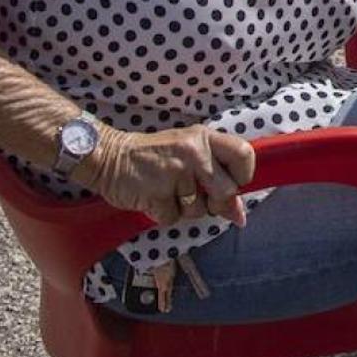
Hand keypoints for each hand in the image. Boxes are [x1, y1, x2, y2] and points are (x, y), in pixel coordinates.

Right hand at [76, 123, 255, 226]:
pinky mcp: (157, 192)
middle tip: (194, 194)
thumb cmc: (156, 158)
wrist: (110, 157)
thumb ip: (218, 180)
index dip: (243, 176)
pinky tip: (153, 196)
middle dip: (215, 203)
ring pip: (199, 210)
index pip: (245, 154)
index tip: (230, 183)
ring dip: (184, 208)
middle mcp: (194, 151)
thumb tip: (240, 216)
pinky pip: (173, 218)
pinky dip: (163, 214)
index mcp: (205, 138)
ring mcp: (176, 171)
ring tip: (167, 190)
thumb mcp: (191, 158)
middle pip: (227, 191)